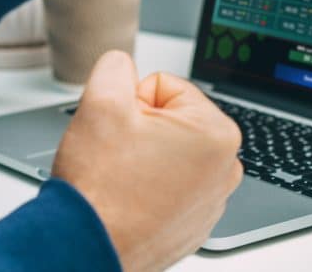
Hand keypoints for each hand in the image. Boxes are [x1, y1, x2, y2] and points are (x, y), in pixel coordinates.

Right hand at [52, 52, 243, 271]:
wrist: (86, 248)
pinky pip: (168, 185)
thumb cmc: (100, 190)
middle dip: (141, 129)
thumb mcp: (101, 102)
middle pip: (169, 118)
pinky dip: (148, 187)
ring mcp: (211, 200)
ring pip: (167, 151)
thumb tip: (122, 64)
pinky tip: (129, 199)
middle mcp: (224, 168)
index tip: (123, 131)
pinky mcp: (192, 224)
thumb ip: (115, 66)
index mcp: (216, 133)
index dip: (132, 103)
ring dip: (143, 157)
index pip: (164, 86)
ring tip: (124, 180)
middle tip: (120, 156)